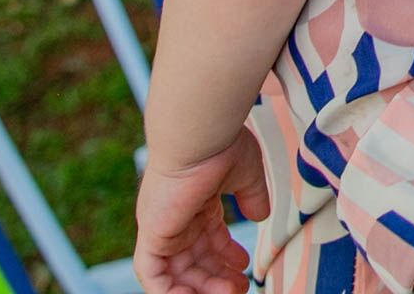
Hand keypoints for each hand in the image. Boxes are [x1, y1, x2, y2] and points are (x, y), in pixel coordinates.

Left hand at [134, 128, 270, 293]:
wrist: (199, 134)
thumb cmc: (221, 145)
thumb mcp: (245, 175)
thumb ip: (252, 197)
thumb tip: (260, 216)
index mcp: (194, 203)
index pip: (207, 239)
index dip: (225, 256)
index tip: (246, 265)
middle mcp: (175, 218)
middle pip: (194, 260)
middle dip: (217, 277)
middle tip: (241, 285)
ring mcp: (162, 228)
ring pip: (176, 273)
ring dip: (201, 288)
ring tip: (230, 291)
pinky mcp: (153, 236)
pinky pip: (153, 277)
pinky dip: (170, 292)